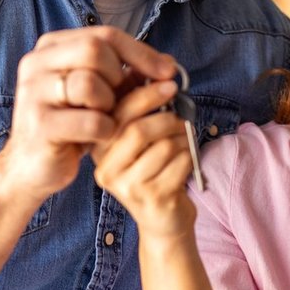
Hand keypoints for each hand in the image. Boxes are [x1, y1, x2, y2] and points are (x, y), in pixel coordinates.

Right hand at [0, 26, 176, 201]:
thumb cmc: (71, 126)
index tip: (167, 70)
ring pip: (89, 82)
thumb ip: (128, 75)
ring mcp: (33, 92)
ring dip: (109, 104)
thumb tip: (169, 62)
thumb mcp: (101, 94)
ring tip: (105, 117)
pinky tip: (100, 136)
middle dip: (119, 76)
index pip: (104, 34)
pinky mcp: (39, 124)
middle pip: (94, 49)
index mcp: (51, 47)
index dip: (141, 52)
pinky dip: (104, 130)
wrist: (34, 166)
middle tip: (120, 99)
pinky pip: (90, 120)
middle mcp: (36, 63)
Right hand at [92, 84, 194, 239]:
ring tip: (185, 141)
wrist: (162, 220)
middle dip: (167, 118)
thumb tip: (157, 68)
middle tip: (183, 118)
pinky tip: (188, 160)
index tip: (169, 85)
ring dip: (183, 138)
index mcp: (99, 148)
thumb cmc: (154, 171)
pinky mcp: (153, 199)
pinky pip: (179, 164)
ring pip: (163, 146)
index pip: (117, 113)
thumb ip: (140, 108)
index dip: (145, 94)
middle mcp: (107, 169)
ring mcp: (128, 187)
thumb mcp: (140, 140)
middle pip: (137, 130)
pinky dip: (191, 156)